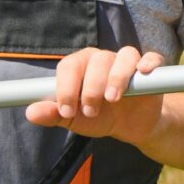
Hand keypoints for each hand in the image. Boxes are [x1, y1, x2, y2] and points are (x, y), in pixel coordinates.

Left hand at [26, 45, 166, 144]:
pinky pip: (152, 57)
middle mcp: (103, 59)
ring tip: (112, 99)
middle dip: (91, 87)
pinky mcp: (150, 71)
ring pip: (124, 56)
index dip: (66, 87)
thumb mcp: (74, 120)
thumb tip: (30, 112)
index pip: (69, 65)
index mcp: (81, 66)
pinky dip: (148, 63)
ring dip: (117, 76)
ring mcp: (128, 63)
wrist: (130, 127)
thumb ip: (54, 115)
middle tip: (90, 111)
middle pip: (97, 60)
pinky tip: (143, 73)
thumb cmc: (98, 117)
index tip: (66, 110)